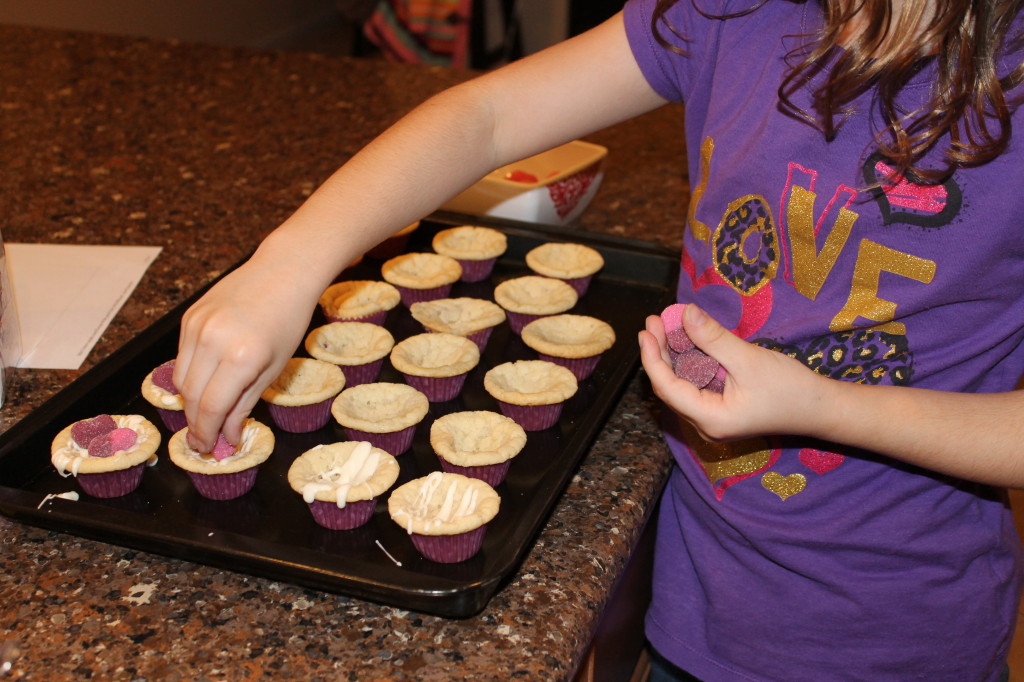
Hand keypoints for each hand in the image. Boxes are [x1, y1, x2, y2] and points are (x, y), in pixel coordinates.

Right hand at [173, 254, 323, 451]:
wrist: (282, 272)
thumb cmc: (288, 321)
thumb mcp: (274, 368)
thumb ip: (245, 404)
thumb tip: (226, 435)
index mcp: (241, 358)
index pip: (210, 408)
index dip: (205, 433)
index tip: (207, 448)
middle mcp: (213, 341)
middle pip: (190, 396)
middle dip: (195, 422)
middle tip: (204, 439)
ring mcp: (196, 326)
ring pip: (180, 378)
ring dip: (190, 402)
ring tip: (205, 414)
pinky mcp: (188, 316)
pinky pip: (182, 357)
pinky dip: (190, 375)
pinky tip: (206, 381)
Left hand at [638, 304, 831, 441]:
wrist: (822, 409)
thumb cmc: (790, 389)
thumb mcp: (748, 359)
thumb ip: (714, 338)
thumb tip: (684, 313)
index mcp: (709, 420)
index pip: (667, 387)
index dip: (652, 357)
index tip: (646, 330)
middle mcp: (706, 424)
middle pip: (671, 386)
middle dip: (661, 352)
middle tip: (655, 320)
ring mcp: (713, 419)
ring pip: (683, 385)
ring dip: (674, 355)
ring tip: (666, 325)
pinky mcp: (722, 410)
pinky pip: (697, 385)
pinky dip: (690, 362)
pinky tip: (687, 340)